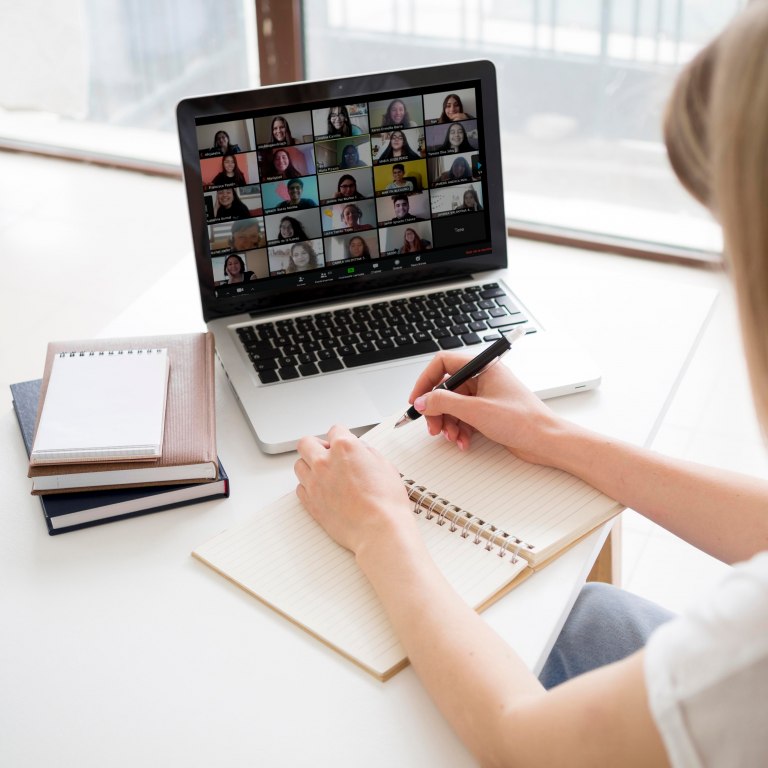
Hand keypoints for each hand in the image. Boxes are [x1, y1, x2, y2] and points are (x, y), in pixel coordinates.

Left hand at [294, 425, 418, 554]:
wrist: (379, 530)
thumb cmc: (386, 502)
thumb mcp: (385, 466)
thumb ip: (367, 455)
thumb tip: (361, 454)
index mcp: (344, 448)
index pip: (335, 430)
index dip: (342, 435)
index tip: (344, 441)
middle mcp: (324, 462)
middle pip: (306, 443)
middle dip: (317, 446)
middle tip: (328, 454)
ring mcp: (314, 483)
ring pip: (299, 465)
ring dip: (310, 466)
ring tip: (324, 473)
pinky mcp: (310, 503)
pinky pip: (300, 488)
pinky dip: (308, 487)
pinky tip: (322, 490)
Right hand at [409, 351, 566, 464]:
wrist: (546, 441)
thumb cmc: (523, 421)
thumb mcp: (476, 411)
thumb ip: (444, 403)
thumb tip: (423, 401)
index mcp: (483, 367)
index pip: (443, 363)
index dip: (426, 381)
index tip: (417, 400)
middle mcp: (483, 378)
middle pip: (446, 388)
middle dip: (437, 409)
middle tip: (433, 426)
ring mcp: (486, 395)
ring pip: (453, 405)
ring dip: (448, 423)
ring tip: (452, 436)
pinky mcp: (488, 411)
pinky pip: (464, 417)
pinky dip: (460, 429)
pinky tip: (464, 441)